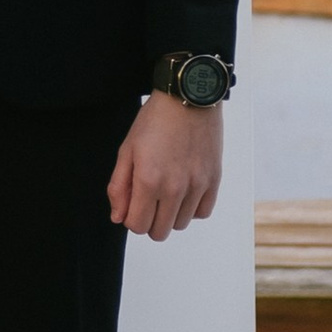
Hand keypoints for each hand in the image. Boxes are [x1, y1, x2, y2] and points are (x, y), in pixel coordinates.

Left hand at [107, 93, 222, 239]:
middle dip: (149, 220)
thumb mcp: (127, 150)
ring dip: (170, 214)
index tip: (133, 202)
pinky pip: (202, 212)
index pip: (137, 225)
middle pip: (159, 232)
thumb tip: (118, 217)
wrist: (187, 99)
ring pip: (180, 224)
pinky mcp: (213, 181)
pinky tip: (184, 190)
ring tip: (166, 190)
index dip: (130, 218)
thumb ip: (119, 187)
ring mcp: (197, 186)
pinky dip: (191, 208)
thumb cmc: (154, 121)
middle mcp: (174, 188)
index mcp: (148, 181)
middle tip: (148, 198)